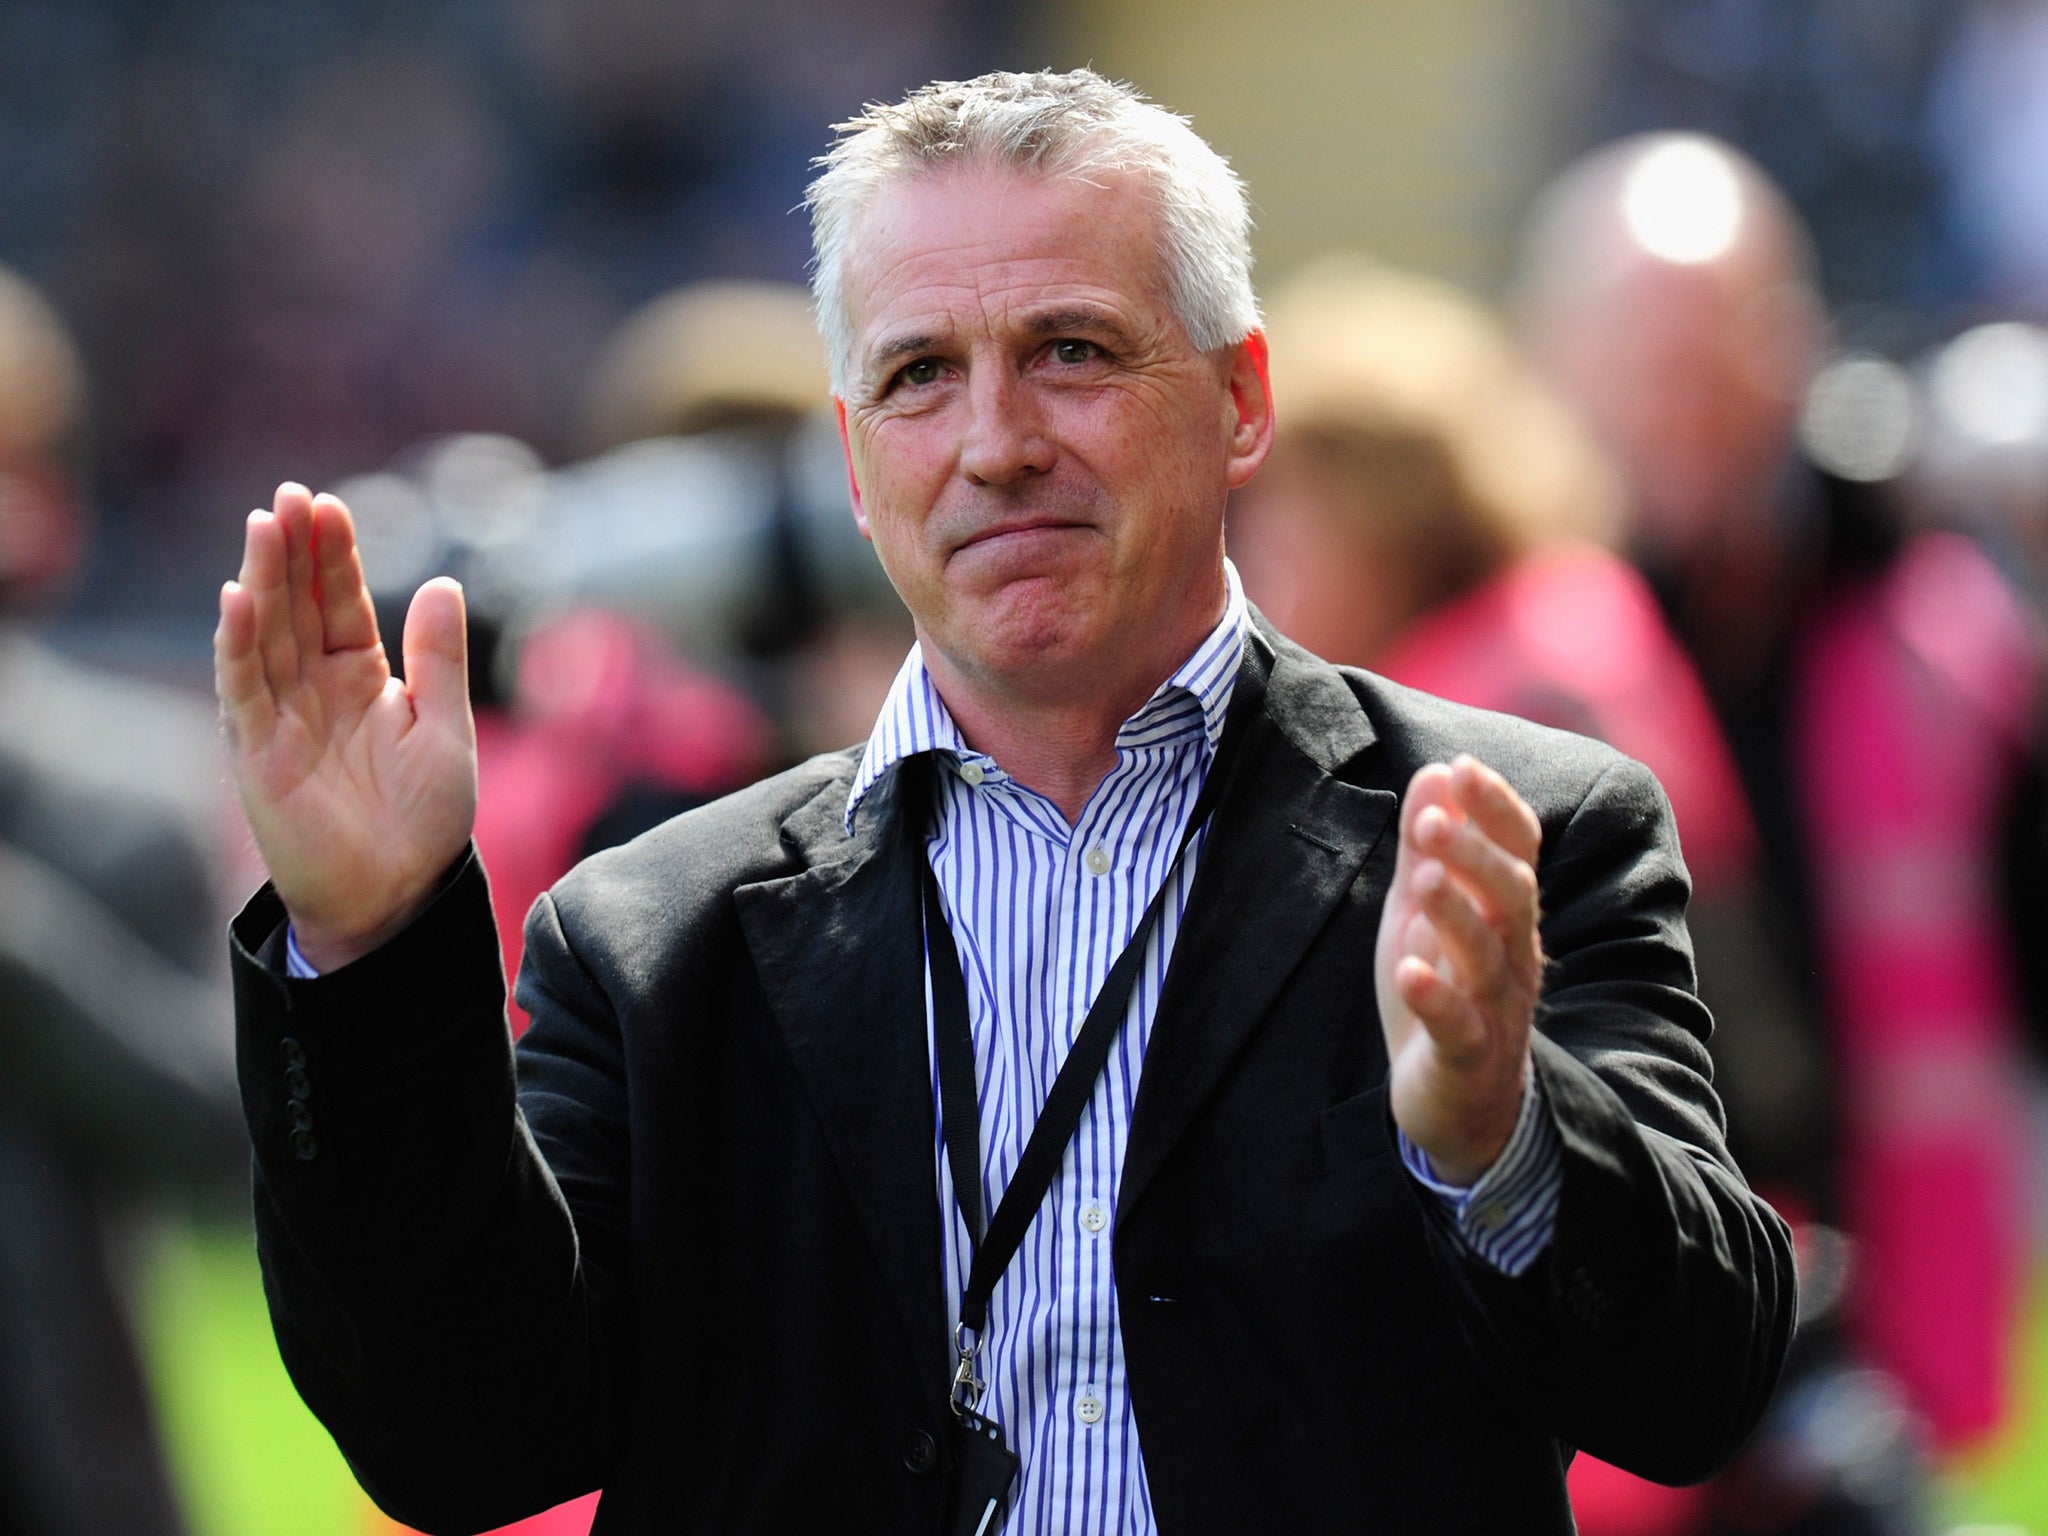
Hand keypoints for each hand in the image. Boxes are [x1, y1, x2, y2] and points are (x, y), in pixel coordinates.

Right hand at [215, 483, 476, 970]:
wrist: (398, 893)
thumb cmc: (423, 818)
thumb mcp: (444, 729)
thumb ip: (438, 659)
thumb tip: (441, 580)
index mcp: (360, 677)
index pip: (340, 602)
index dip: (333, 556)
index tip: (329, 505)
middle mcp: (313, 688)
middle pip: (295, 606)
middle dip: (292, 551)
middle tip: (291, 495)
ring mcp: (279, 717)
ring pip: (264, 635)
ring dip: (262, 580)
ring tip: (264, 525)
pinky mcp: (256, 753)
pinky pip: (242, 690)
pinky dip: (237, 645)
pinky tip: (237, 600)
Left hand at [1373, 755, 1544, 1184]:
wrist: (1458, 1105)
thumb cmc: (1444, 993)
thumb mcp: (1425, 914)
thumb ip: (1430, 849)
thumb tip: (1435, 772)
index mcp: (1506, 915)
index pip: (1518, 850)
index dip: (1495, 808)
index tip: (1462, 766)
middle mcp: (1513, 956)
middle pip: (1511, 895)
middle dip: (1475, 853)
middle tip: (1432, 819)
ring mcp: (1496, 1008)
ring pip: (1489, 956)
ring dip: (1458, 915)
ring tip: (1425, 880)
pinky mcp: (1469, 1057)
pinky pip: (1460, 1026)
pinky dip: (1437, 998)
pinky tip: (1410, 973)